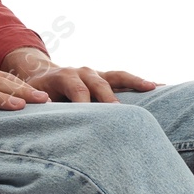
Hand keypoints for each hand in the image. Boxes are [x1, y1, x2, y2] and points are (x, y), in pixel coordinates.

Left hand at [21, 63, 161, 102]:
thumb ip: (42, 107)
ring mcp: (96, 74)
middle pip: (99, 84)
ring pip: (117, 77)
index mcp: (64, 76)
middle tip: (120, 114)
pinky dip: (140, 82)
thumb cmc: (38, 94)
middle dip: (109, 100)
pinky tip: (158, 86)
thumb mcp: (35, 100)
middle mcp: (83, 71)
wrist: (41, 76)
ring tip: (152, 88)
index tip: (90, 121)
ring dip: (135, 82)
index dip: (84, 104)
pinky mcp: (106, 78)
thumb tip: (48, 113)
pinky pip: (125, 79)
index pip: (78, 90)